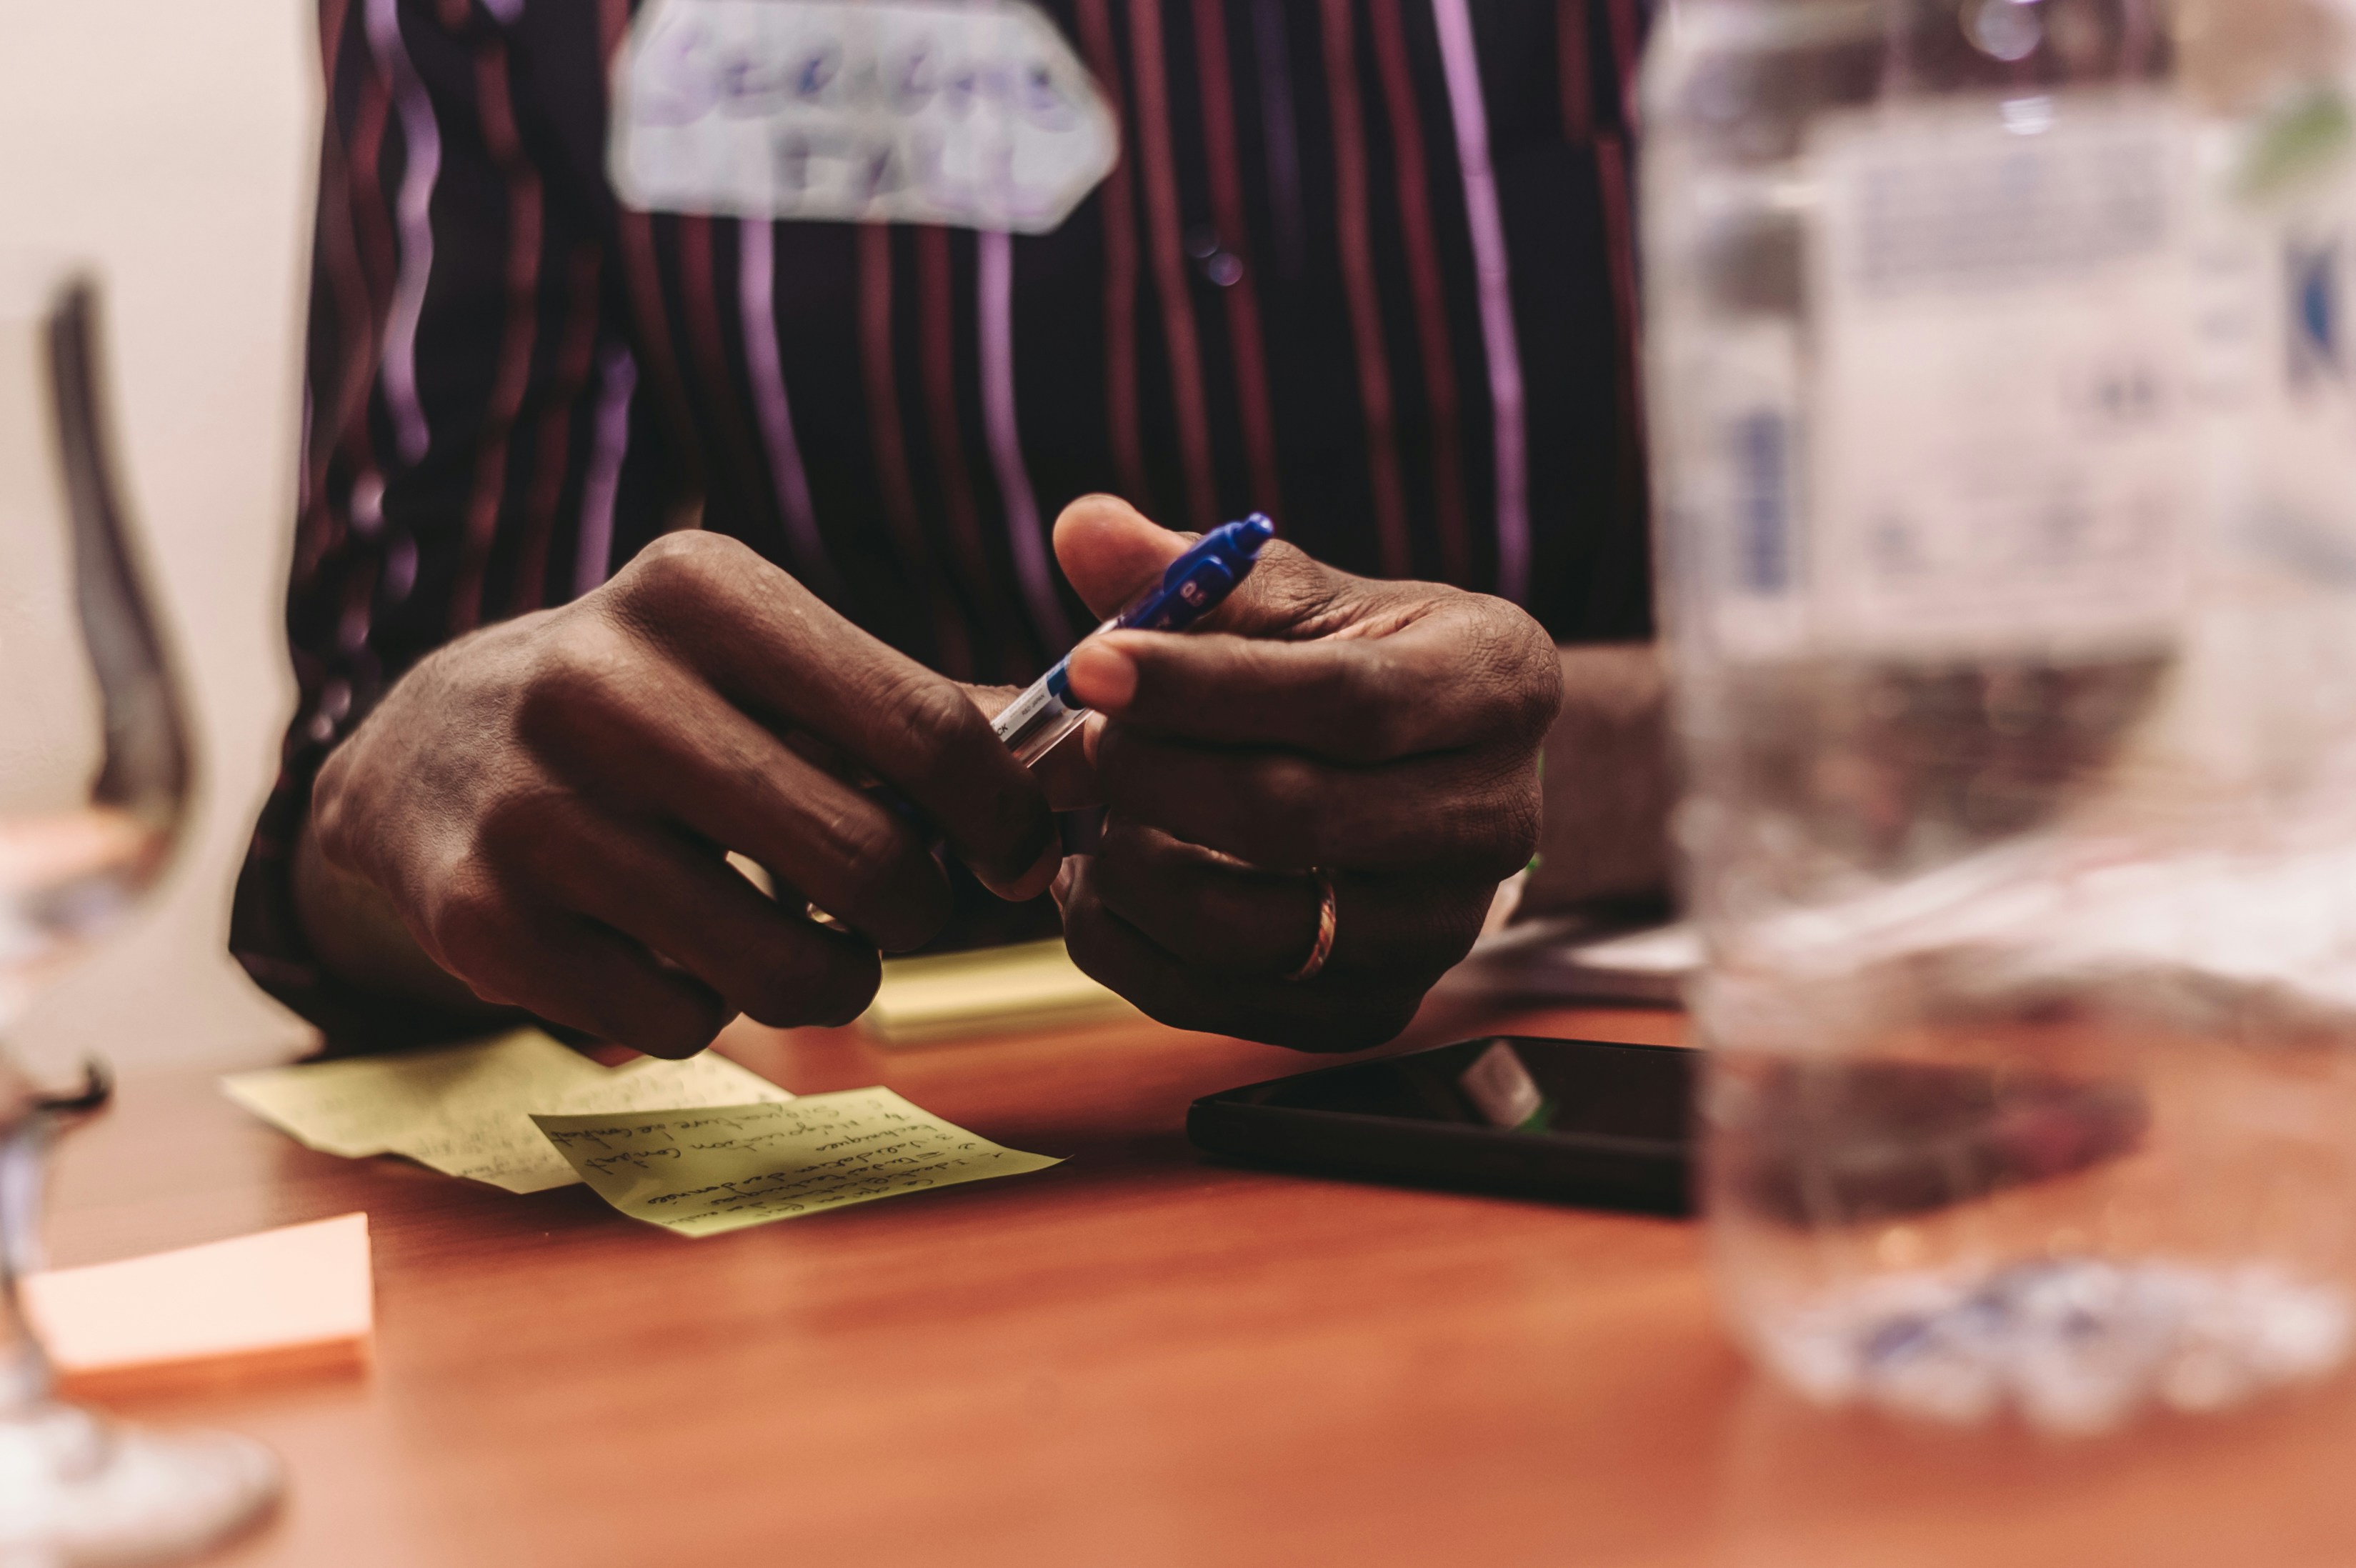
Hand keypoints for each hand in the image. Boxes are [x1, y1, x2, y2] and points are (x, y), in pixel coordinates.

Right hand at [302, 532, 1059, 1056]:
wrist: (422, 759)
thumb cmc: (652, 708)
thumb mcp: (762, 659)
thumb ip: (918, 710)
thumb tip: (1085, 762)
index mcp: (699, 589)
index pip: (922, 726)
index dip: (1002, 817)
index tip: (1012, 856)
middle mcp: (601, 681)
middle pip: (868, 861)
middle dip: (916, 910)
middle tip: (895, 906)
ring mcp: (530, 805)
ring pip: (782, 966)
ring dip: (828, 979)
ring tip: (805, 945)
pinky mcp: (480, 920)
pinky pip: (681, 1023)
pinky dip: (706, 1011)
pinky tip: (672, 953)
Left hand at [1048, 497, 1563, 1049]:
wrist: (1422, 778)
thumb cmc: (1349, 663)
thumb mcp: (1294, 596)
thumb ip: (1191, 568)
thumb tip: (1083, 527)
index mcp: (1496, 685)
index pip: (1346, 700)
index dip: (1206, 687)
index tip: (1091, 665)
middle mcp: (1496, 820)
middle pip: (1299, 819)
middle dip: (1158, 778)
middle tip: (1080, 742)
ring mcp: (1444, 930)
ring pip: (1259, 929)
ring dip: (1139, 867)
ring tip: (1098, 809)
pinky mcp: (1377, 1009)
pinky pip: (1229, 1002)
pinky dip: (1134, 947)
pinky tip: (1098, 882)